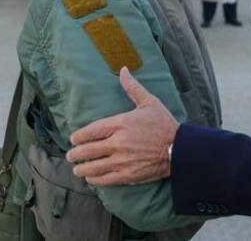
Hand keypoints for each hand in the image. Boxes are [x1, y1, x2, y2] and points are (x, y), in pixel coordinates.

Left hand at [67, 67, 178, 185]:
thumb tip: (123, 70)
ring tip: (77, 169)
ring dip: (82, 169)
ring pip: (94, 166)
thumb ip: (132, 87)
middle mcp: (118, 142)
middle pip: (88, 150)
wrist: (180, 148)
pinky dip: (95, 180)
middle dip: (76, 154)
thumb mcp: (149, 102)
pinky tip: (90, 178)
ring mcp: (122, 160)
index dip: (79, 136)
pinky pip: (105, 179)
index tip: (73, 139)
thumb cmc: (164, 124)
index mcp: (121, 123)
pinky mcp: (128, 175)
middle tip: (70, 155)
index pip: (91, 130)